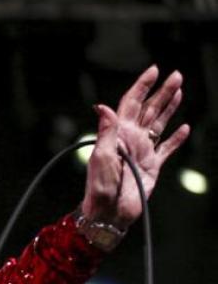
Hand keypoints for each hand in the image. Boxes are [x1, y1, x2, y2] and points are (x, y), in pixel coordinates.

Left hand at [81, 65, 190, 227]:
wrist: (108, 212)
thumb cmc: (99, 186)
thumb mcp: (101, 156)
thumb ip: (106, 131)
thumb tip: (101, 105)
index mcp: (118, 134)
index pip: (131, 103)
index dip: (142, 86)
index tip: (154, 70)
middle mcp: (131, 139)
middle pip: (149, 109)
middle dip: (161, 91)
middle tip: (176, 75)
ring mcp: (142, 151)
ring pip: (159, 124)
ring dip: (169, 107)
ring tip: (179, 91)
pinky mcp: (152, 166)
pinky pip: (167, 149)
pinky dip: (176, 139)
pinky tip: (184, 128)